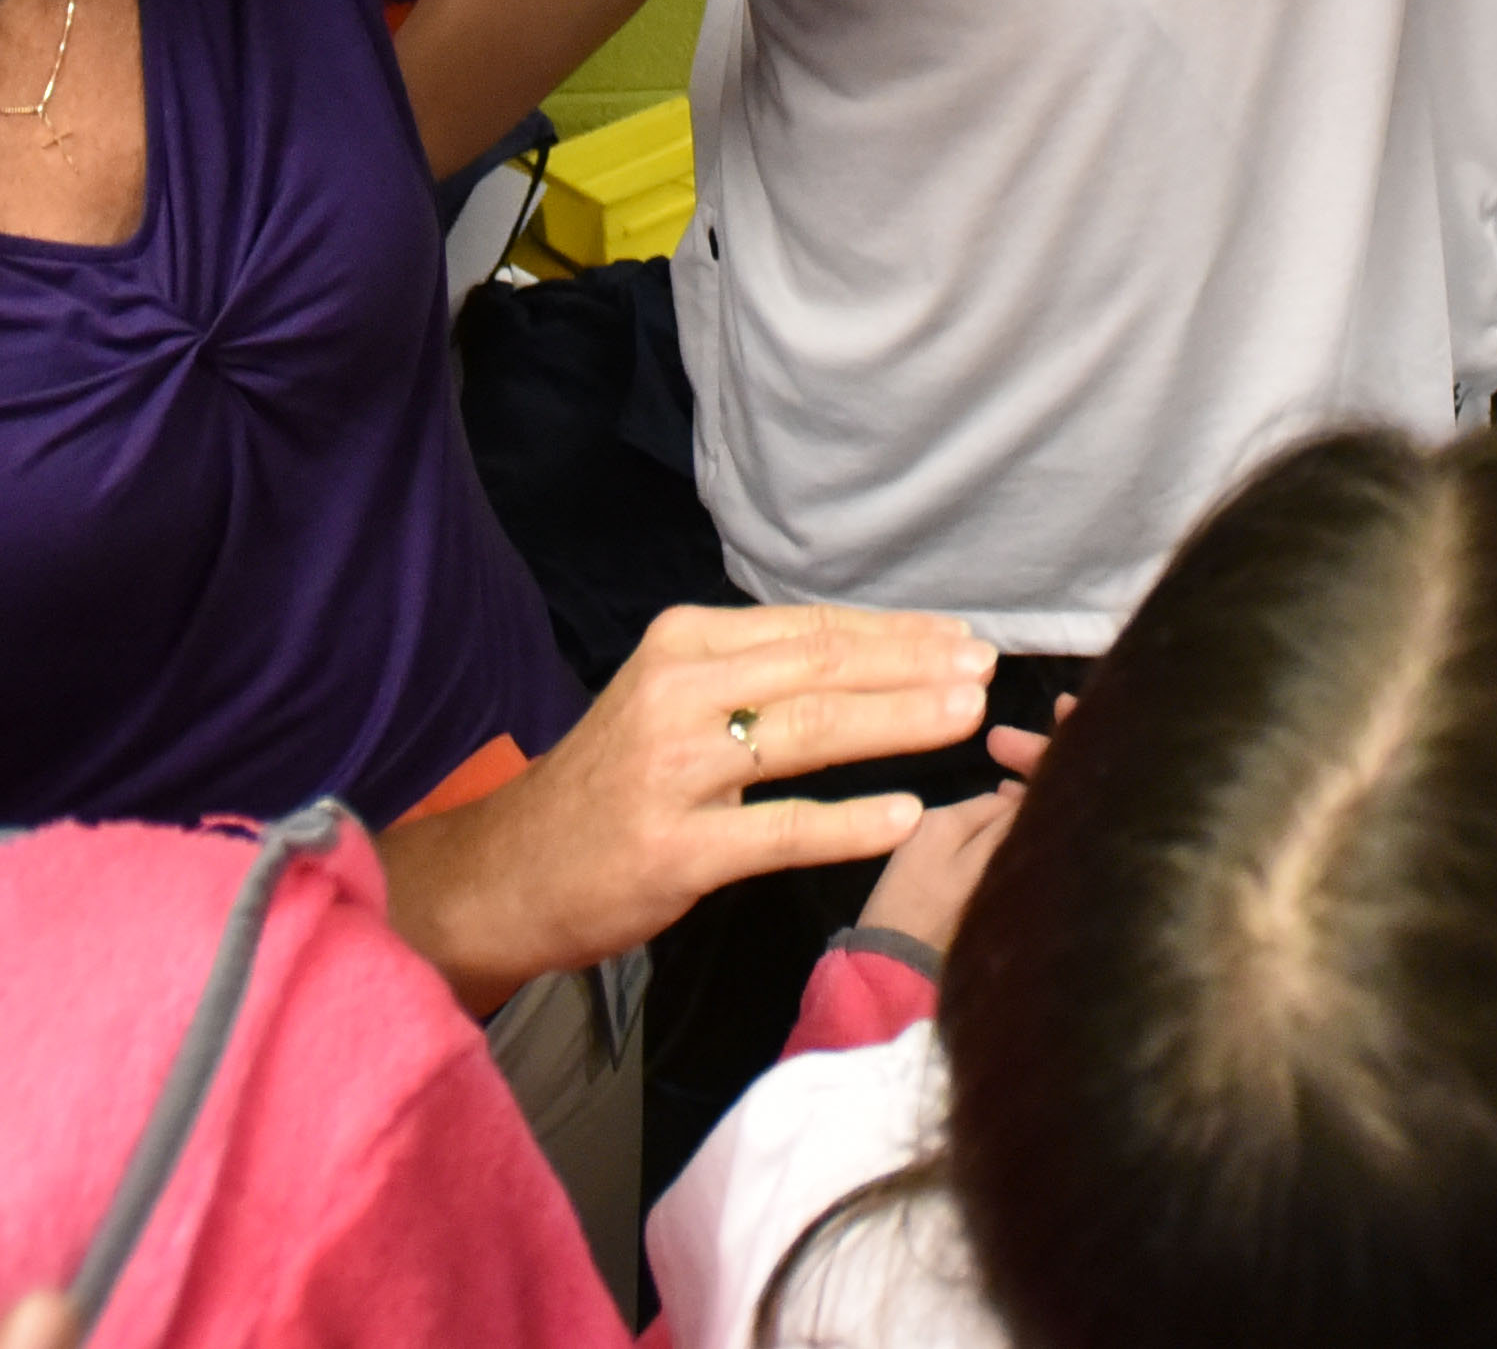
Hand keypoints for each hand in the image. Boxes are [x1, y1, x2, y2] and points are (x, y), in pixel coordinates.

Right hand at [377, 600, 993, 1005]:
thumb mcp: (670, 699)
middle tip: (985, 670)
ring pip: (811, 734)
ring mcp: (676, 771)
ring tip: (966, 716)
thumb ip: (753, 673)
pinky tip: (905, 815)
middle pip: (821, 668)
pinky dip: (850, 824)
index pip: (810, 627)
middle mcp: (679, 693)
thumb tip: (868, 652)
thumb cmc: (610, 782)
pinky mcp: (676, 848)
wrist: (511, 870)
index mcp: (683, 643)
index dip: (895, 632)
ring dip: (900, 722)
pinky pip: (781, 831)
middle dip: (915, 667)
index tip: (960, 637)